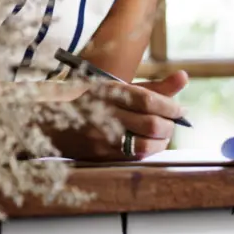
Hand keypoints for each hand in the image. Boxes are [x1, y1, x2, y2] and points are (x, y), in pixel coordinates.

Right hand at [48, 70, 188, 160]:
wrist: (48, 121)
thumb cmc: (90, 100)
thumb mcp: (117, 88)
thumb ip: (152, 87)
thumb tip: (184, 77)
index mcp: (107, 91)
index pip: (147, 99)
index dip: (170, 106)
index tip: (179, 109)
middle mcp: (104, 113)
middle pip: (150, 123)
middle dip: (169, 125)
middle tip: (172, 122)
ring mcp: (101, 137)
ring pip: (145, 145)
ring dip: (161, 141)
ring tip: (162, 134)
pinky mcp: (100, 155)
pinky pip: (134, 156)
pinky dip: (148, 150)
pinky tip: (148, 143)